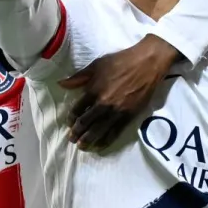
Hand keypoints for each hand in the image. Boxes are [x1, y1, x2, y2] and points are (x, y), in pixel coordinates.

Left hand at [58, 36, 178, 149]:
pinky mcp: (128, 116)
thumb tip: (61, 83)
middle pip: (86, 122)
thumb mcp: (97, 65)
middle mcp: (103, 103)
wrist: (146, 64)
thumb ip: (79, 77)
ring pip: (98, 130)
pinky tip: (100, 145)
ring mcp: (116, 112)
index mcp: (93, 90)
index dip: (71, 117)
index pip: (77, 108)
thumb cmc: (121, 61)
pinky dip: (106, 140)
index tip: (70, 122)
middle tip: (72, 138)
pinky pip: (115, 132)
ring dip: (88, 139)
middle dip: (76, 132)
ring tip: (82, 146)